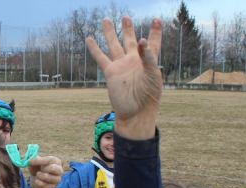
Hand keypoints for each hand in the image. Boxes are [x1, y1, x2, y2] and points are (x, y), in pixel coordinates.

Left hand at [28, 156, 62, 187]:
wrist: (36, 179)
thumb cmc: (37, 167)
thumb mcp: (34, 162)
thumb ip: (32, 159)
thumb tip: (30, 159)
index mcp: (55, 161)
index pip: (50, 160)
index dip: (39, 161)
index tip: (29, 161)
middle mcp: (59, 170)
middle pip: (54, 168)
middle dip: (44, 169)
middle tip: (38, 169)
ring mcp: (57, 179)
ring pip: (50, 178)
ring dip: (40, 176)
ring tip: (37, 175)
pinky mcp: (53, 187)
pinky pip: (46, 185)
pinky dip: (39, 183)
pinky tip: (37, 181)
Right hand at [86, 17, 161, 139]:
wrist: (135, 112)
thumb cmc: (149, 96)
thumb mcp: (153, 75)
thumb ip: (148, 57)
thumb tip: (140, 40)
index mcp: (148, 60)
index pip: (152, 42)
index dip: (155, 31)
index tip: (156, 20)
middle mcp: (133, 61)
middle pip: (130, 40)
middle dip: (128, 29)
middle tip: (125, 17)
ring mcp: (121, 66)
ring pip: (114, 45)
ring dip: (110, 33)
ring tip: (106, 20)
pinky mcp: (110, 72)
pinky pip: (101, 57)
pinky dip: (94, 48)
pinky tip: (89, 39)